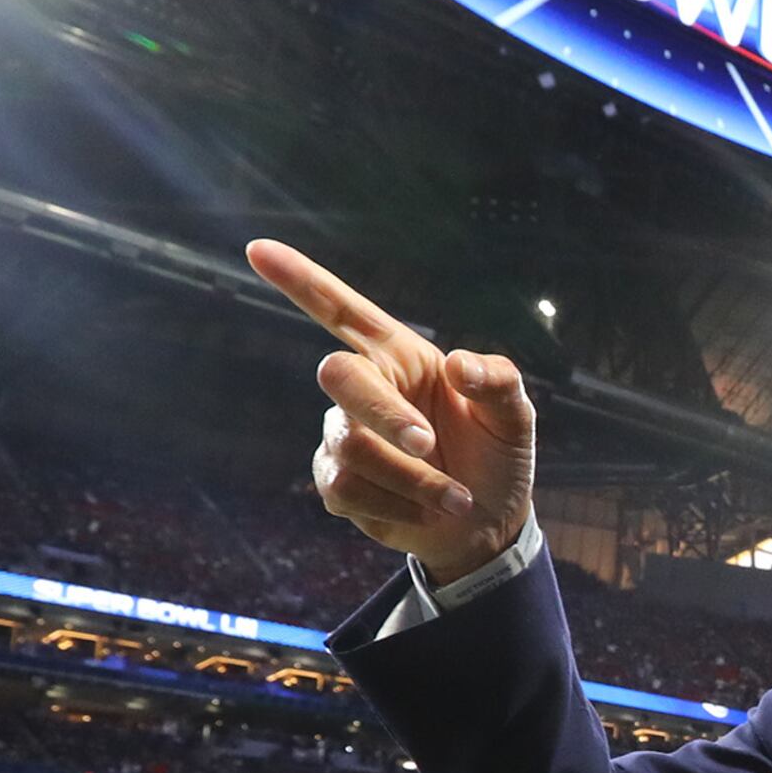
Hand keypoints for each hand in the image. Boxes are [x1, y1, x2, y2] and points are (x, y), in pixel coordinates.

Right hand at [249, 238, 536, 583]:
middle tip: (430, 445)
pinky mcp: (336, 483)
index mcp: (402, 358)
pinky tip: (424, 511)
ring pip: (350, 448)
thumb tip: (456, 363)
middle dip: (384, 414)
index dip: (301, 280)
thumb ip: (496, 381)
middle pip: (339, 377)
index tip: (257, 249)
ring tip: (458, 499)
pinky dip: (396, 506)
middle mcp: (366, 389)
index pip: (343, 310)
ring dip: (412, 479)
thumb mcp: (514, 415)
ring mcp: (344, 436)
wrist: (488, 523)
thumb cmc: (497, 455)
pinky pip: (346, 490)